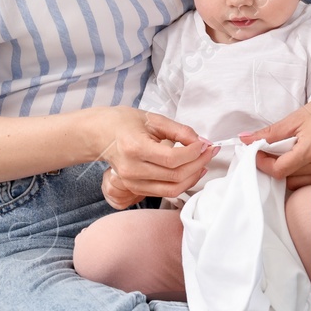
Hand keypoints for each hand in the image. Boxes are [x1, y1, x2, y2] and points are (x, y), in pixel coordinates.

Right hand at [91, 107, 218, 207]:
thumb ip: (180, 131)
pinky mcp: (135, 189)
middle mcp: (132, 169)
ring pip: (173, 189)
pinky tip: (191, 170)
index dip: (194, 153)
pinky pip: (165, 192)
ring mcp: (132, 182)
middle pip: (175, 176)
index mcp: (134, 148)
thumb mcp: (153, 119)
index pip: (172, 158)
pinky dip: (182, 183)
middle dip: (198, 164)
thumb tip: (202, 143)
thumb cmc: (124, 123)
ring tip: (203, 161)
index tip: (205, 144)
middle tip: (210, 151)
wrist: (100, 135)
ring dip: (193, 176)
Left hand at [236, 91, 310, 190]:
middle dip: (275, 166)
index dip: (263, 163)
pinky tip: (304, 160)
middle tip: (273, 151)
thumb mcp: (297, 117)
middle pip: (287, 179)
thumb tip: (246, 139)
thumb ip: (271, 133)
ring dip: (289, 172)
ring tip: (291, 154)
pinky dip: (303, 174)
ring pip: (299, 183)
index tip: (258, 152)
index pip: (279, 170)